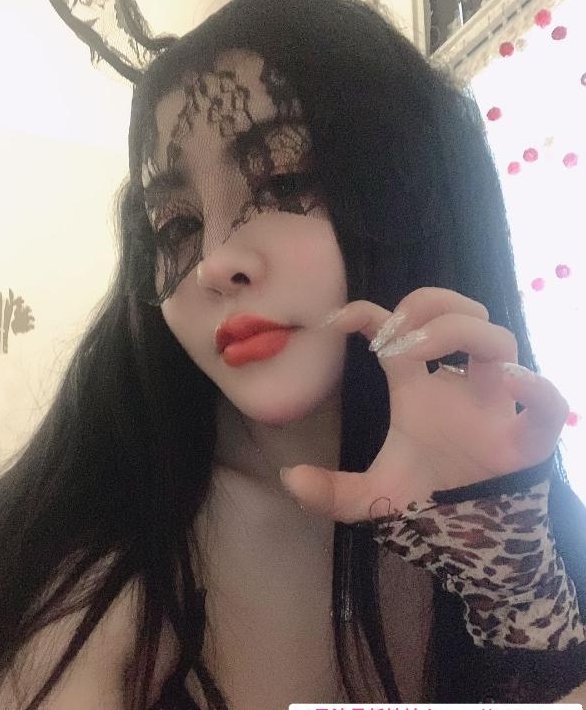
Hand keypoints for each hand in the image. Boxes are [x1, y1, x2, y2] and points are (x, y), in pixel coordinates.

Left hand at [280, 287, 569, 522]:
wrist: (473, 532)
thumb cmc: (429, 492)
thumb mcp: (373, 494)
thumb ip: (332, 491)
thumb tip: (289, 477)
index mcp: (420, 386)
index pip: (399, 331)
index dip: (367, 313)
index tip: (336, 320)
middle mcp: (460, 383)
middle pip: (461, 315)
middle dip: (430, 306)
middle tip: (395, 333)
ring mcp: (497, 404)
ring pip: (499, 341)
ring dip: (462, 333)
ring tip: (420, 353)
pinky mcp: (529, 437)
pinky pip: (549, 404)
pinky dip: (537, 391)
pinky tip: (511, 387)